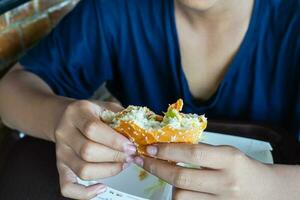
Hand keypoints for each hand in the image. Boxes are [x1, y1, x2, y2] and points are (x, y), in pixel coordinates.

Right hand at [54, 100, 135, 199]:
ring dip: (108, 171)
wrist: (68, 117)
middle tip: (130, 156)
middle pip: (88, 151)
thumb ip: (122, 117)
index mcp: (77, 112)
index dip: (114, 141)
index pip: (92, 129)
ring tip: (122, 165)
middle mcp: (64, 132)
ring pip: (82, 170)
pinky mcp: (60, 167)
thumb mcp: (107, 107)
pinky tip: (101, 187)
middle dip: (115, 157)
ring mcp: (60, 152)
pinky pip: (67, 187)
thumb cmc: (93, 114)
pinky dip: (84, 193)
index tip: (131, 147)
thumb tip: (143, 133)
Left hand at [138, 143, 277, 199]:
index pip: (192, 154)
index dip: (167, 151)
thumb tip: (168, 147)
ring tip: (172, 177)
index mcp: (229, 159)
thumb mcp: (226, 152)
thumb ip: (201, 151)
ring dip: (170, 185)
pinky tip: (181, 189)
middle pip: (182, 178)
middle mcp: (226, 182)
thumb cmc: (243, 168)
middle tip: (145, 160)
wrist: (265, 191)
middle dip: (157, 168)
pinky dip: (180, 196)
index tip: (151, 148)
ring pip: (181, 196)